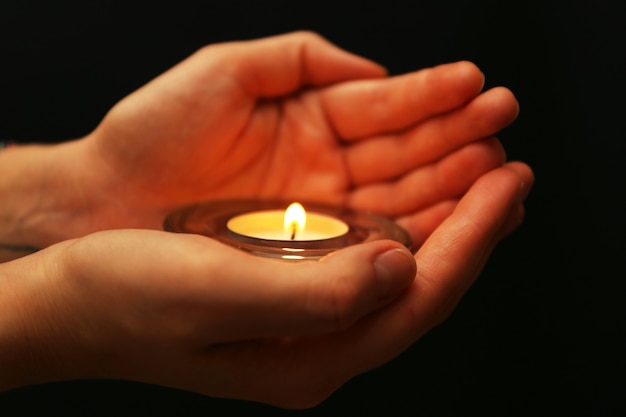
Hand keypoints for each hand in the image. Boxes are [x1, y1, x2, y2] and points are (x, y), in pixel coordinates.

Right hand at [0, 161, 532, 407]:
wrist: (73, 300)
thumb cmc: (126, 299)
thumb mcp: (214, 295)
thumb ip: (314, 294)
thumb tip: (401, 270)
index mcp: (310, 358)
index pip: (420, 298)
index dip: (473, 239)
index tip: (508, 184)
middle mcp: (318, 344)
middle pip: (422, 287)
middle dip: (473, 228)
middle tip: (510, 174)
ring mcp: (304, 319)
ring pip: (400, 270)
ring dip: (443, 221)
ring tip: (479, 176)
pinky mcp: (288, 291)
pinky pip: (365, 257)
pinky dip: (399, 222)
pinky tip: (413, 197)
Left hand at [71, 31, 517, 241]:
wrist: (104, 199)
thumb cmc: (151, 131)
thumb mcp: (225, 70)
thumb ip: (300, 57)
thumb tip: (373, 70)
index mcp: (310, 118)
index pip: (386, 107)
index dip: (435, 97)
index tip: (481, 90)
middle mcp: (324, 168)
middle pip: (404, 154)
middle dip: (458, 141)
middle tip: (504, 133)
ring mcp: (320, 212)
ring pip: (398, 198)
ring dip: (449, 186)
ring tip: (496, 172)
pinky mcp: (307, 253)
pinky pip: (369, 241)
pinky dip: (413, 232)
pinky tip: (453, 220)